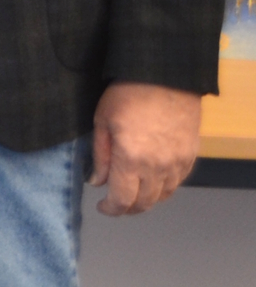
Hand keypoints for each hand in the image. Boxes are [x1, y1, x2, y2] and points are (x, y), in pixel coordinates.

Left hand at [89, 81, 201, 214]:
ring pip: (162, 195)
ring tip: (132, 192)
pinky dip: (163, 187)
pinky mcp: (190, 156)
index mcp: (131, 159)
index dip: (111, 209)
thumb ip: (100, 156)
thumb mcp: (102, 121)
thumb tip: (97, 182)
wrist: (165, 77)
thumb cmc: (127, 94)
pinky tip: (152, 181)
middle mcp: (157, 167)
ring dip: (146, 199)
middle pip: (144, 203)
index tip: (102, 206)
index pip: (122, 200)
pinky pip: (177, 182)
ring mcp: (177, 163)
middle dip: (127, 208)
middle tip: (115, 203)